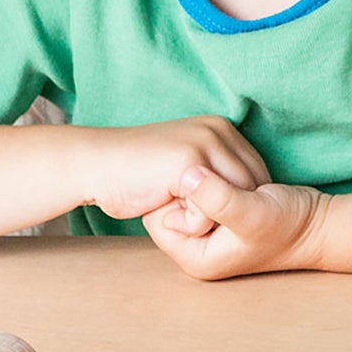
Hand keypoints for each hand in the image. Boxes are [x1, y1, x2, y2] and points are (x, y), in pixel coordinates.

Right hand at [85, 118, 268, 222]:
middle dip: (233, 212)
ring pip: (238, 201)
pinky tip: (163, 209)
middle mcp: (218, 130)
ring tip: (177, 212)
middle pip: (254, 188)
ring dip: (212, 219)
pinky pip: (212, 210)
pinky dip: (192, 223)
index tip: (216, 216)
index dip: (243, 201)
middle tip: (193, 218)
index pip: (257, 172)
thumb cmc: (136, 173)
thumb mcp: (184, 166)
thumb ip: (213, 173)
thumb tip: (248, 196)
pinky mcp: (189, 163)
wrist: (94, 164)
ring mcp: (204, 143)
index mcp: (220, 127)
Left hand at [143, 166, 329, 280]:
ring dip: (199, 182)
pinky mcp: (219, 216)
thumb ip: (218, 197)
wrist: (319, 225)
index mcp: (195, 257)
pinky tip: (231, 177)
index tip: (202, 186)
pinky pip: (199, 193)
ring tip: (227, 182)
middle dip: (185, 188)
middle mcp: (197, 247)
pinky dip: (211, 180)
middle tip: (216, 182)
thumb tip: (186, 173)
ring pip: (183, 198)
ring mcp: (208, 233)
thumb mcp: (252, 212)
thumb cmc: (289, 224)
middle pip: (166, 208)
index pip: (158, 219)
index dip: (175, 194)